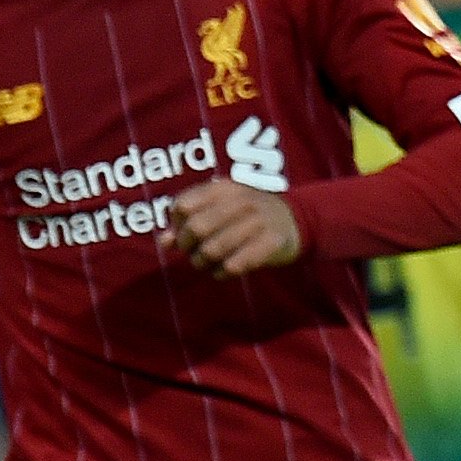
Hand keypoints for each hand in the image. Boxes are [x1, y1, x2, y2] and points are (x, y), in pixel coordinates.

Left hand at [161, 180, 300, 275]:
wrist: (295, 220)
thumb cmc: (247, 215)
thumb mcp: (219, 208)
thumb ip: (189, 221)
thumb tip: (164, 242)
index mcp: (224, 188)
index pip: (183, 206)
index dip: (176, 226)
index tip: (182, 234)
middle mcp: (241, 200)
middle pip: (196, 228)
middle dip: (188, 246)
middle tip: (192, 253)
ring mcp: (258, 221)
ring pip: (213, 249)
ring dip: (203, 262)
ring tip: (206, 263)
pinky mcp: (271, 243)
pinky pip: (234, 265)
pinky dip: (223, 272)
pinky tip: (224, 270)